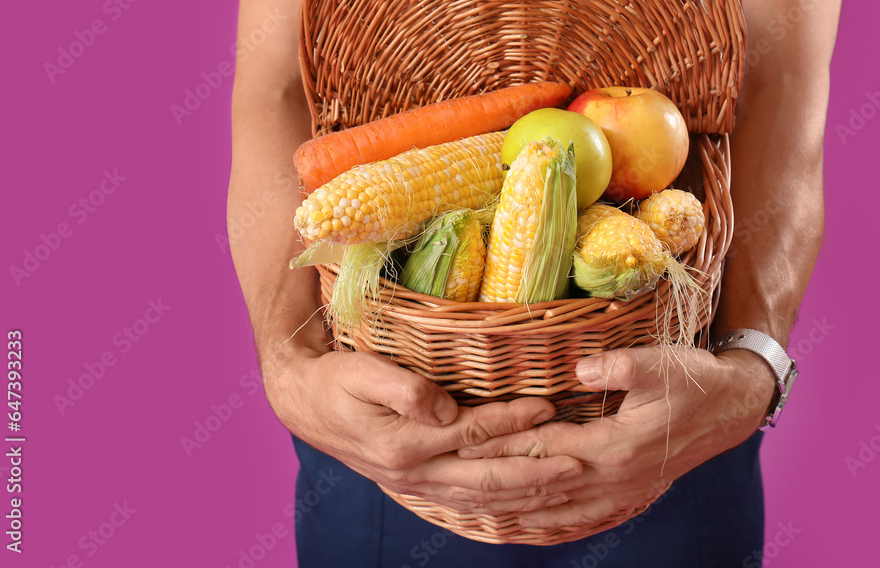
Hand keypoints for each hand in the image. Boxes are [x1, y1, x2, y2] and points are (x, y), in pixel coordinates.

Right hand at [262, 342, 582, 514]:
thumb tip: (445, 407)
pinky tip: (522, 504)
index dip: (512, 421)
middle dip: (534, 473)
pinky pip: (464, 503)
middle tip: (576, 464)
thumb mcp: (362, 373)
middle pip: (486, 479)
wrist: (302, 402)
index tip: (547, 407)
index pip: (472, 433)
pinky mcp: (415, 483)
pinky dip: (498, 507)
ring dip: (524, 495)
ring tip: (563, 487)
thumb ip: (405, 390)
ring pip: (480, 498)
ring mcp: (415, 484)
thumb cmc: (335, 380)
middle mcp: (414, 472)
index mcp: (404, 444)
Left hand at [457, 345, 774, 527]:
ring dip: (512, 505)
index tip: (461, 442)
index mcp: (614, 447)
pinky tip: (525, 519)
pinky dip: (546, 519)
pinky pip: (578, 515)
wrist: (733, 407)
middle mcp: (612, 478)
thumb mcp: (661, 364)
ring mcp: (620, 491)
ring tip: (471, 503)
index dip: (500, 446)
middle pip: (539, 483)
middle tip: (448, 476)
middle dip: (492, 480)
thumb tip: (579, 370)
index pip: (541, 449)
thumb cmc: (694, 380)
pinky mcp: (626, 492)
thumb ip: (620, 367)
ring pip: (555, 508)